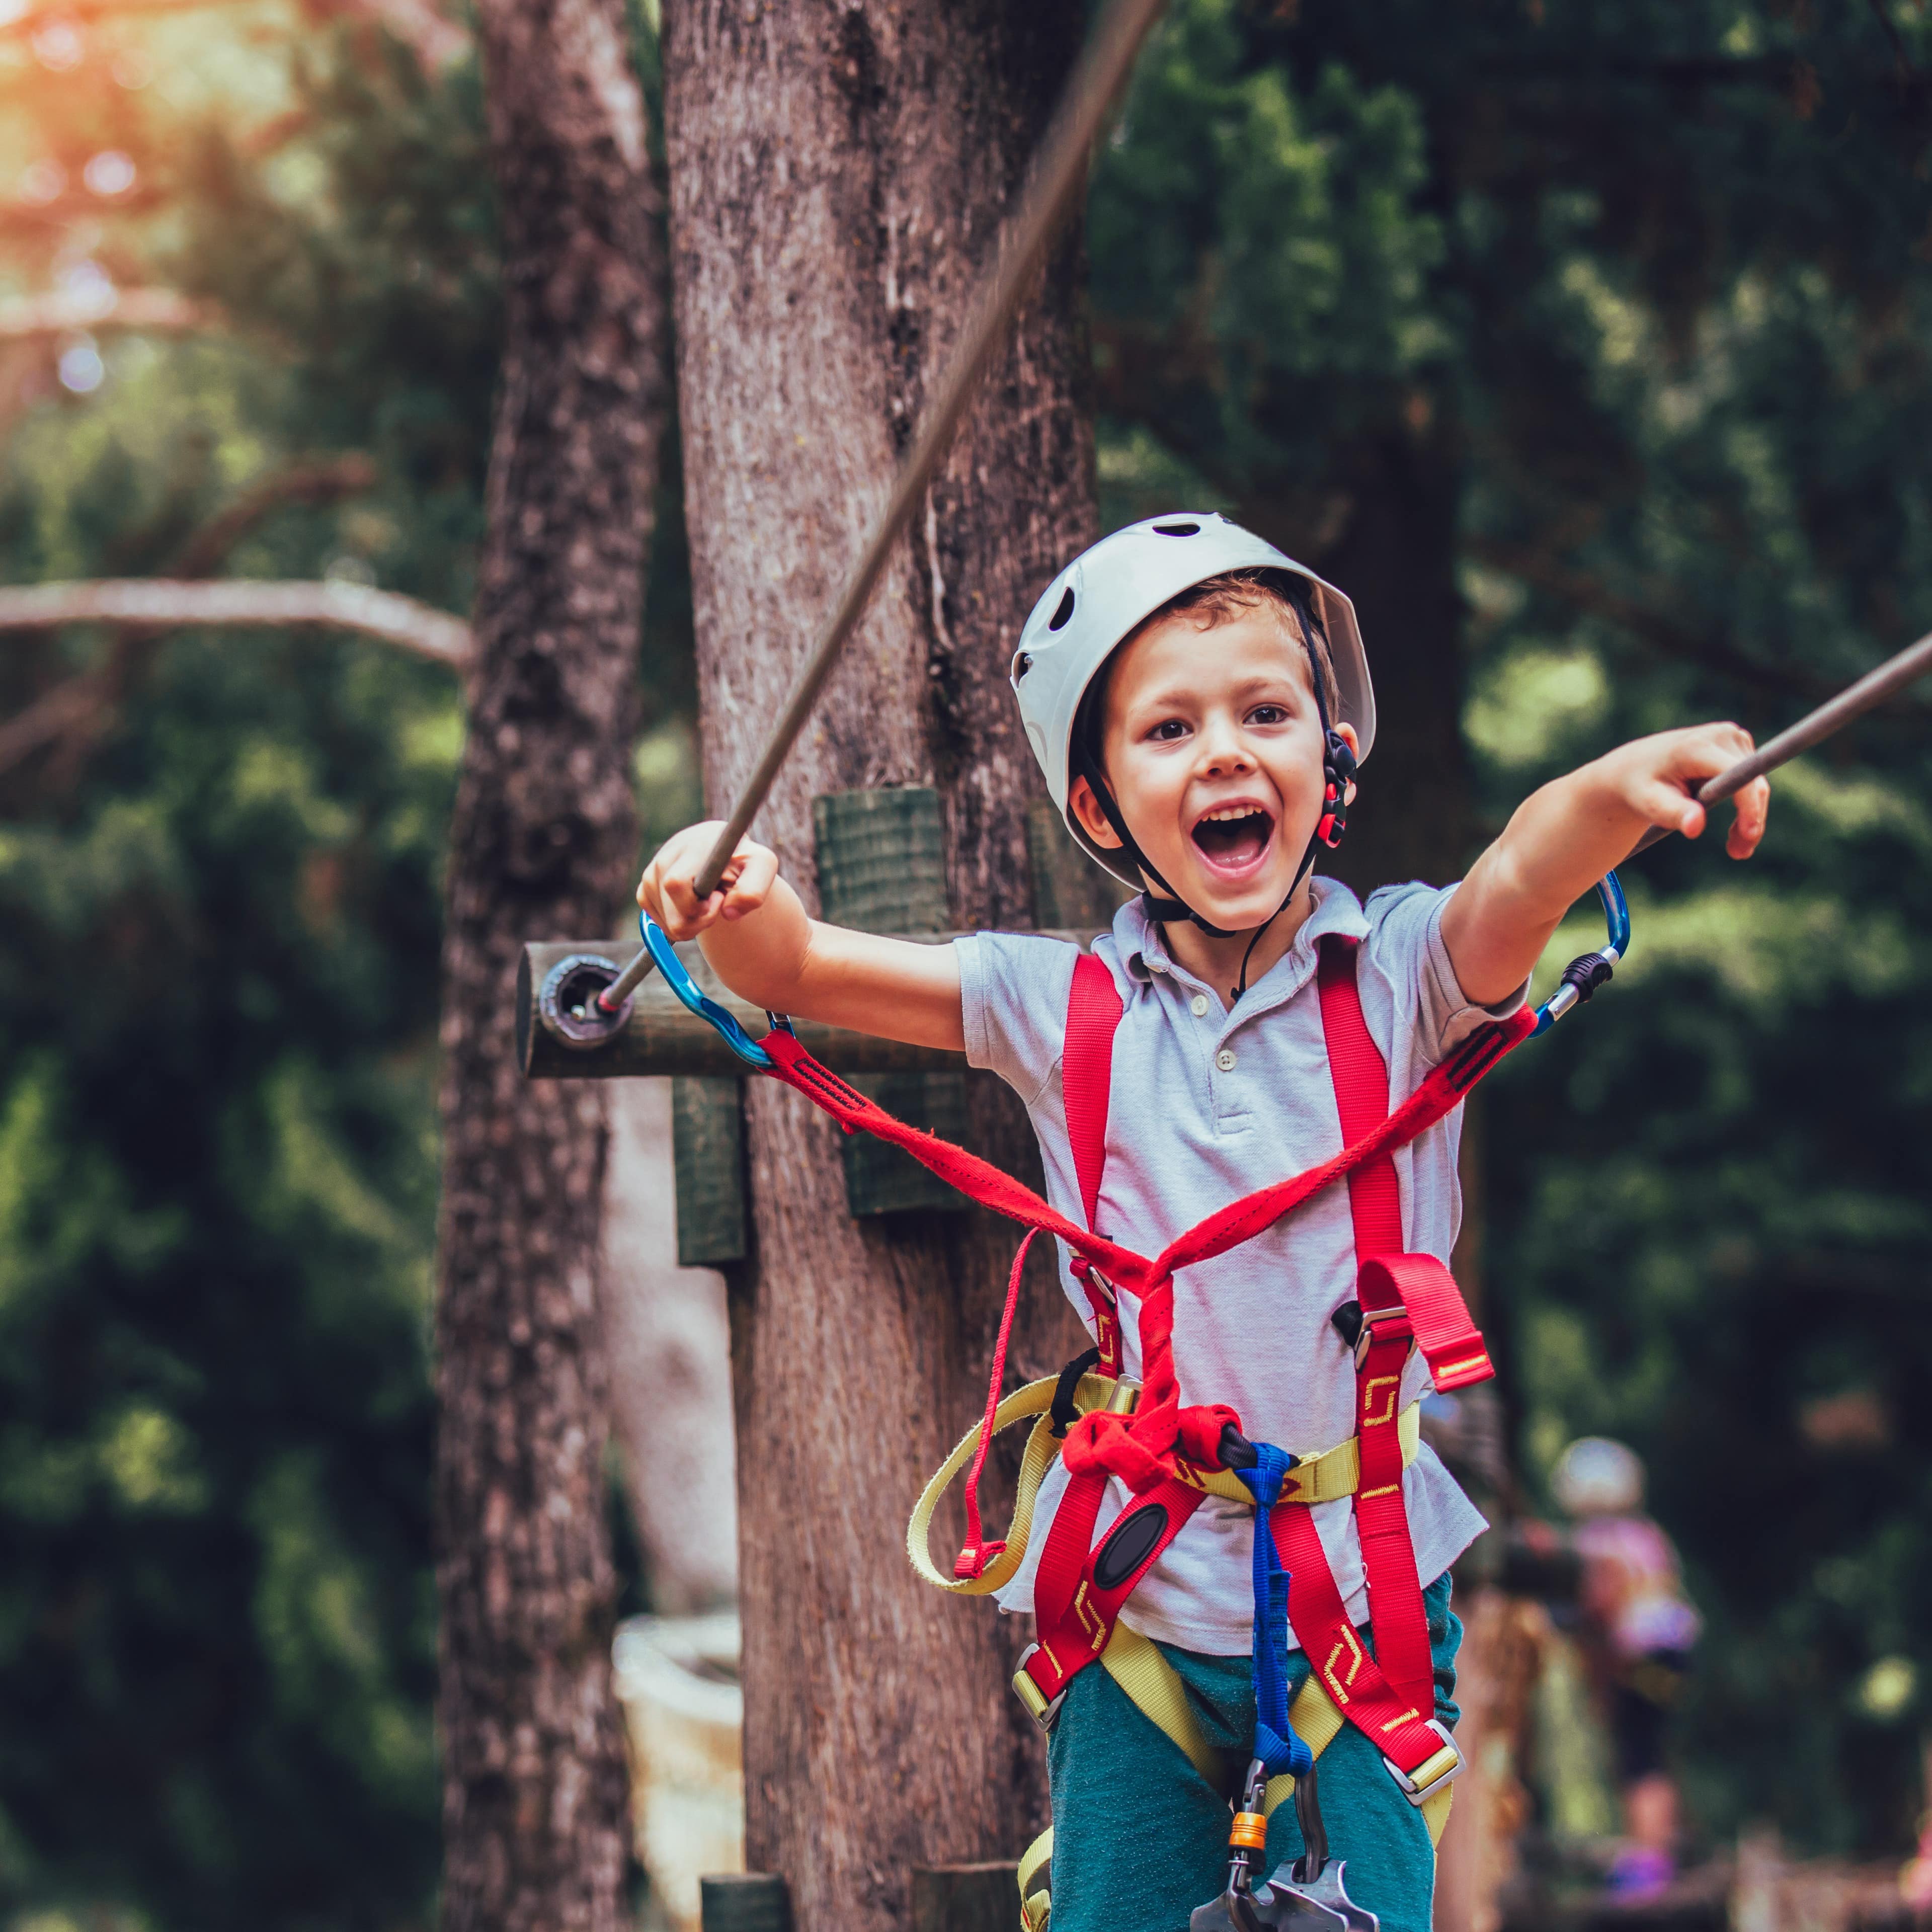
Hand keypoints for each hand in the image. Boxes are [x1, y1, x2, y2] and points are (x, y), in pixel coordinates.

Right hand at [637, 821, 780, 939]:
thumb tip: (729, 912)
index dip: (696, 904)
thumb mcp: (762, 867)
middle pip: (673, 912)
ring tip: (707, 901)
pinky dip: (679, 923)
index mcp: (692, 846)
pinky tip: (692, 905)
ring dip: (692, 922)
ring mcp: (651, 874)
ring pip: (667, 923)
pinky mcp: (644, 889)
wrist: (721, 855)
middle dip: (699, 919)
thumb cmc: (743, 862)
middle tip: (717, 901)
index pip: (675, 883)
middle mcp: (666, 857)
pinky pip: (659, 924)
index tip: (718, 898)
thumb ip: (754, 889)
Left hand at [1598, 722, 1769, 859]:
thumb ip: (1674, 813)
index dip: (1749, 806)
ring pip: (1756, 784)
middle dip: (1751, 821)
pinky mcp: (1737, 744)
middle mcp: (1721, 735)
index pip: (1738, 777)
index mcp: (1697, 747)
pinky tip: (1736, 830)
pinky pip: (1752, 780)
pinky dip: (1747, 806)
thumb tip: (1695, 827)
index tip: (1749, 835)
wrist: (1636, 767)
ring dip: (1751, 817)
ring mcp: (1732, 736)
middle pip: (1753, 783)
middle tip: (1738, 854)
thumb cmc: (1641, 787)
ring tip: (1736, 849)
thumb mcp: (1650, 804)